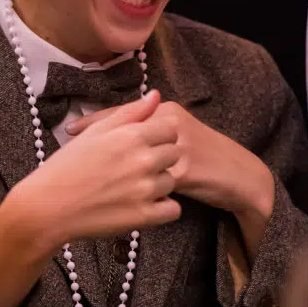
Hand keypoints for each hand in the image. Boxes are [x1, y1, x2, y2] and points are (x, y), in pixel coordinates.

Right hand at [7, 91, 181, 255]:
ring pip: (172, 181)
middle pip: (174, 153)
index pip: (170, 128)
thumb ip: (130, 112)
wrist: (48, 206)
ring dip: (159, 184)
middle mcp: (144, 160)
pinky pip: (173, 209)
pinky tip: (143, 205)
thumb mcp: (96, 131)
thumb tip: (155, 95)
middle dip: (160, 158)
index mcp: (132, 135)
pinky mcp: (144, 216)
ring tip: (133, 187)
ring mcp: (146, 189)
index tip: (144, 144)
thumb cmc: (67, 166)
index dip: (158, 135)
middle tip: (135, 167)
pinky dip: (162, 208)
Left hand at [64, 99, 273, 225]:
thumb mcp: (177, 135)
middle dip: (95, 143)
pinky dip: (128, 187)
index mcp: (167, 110)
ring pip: (133, 155)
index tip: (68, 130)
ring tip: (82, 176)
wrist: (239, 175)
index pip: (123, 112)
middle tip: (68, 152)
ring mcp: (178, 148)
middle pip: (123, 131)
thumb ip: (149, 126)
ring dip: (107, 167)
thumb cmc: (204, 155)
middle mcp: (171, 124)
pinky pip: (150, 181)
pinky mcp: (185, 173)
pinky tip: (110, 195)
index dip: (93, 122)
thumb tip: (117, 125)